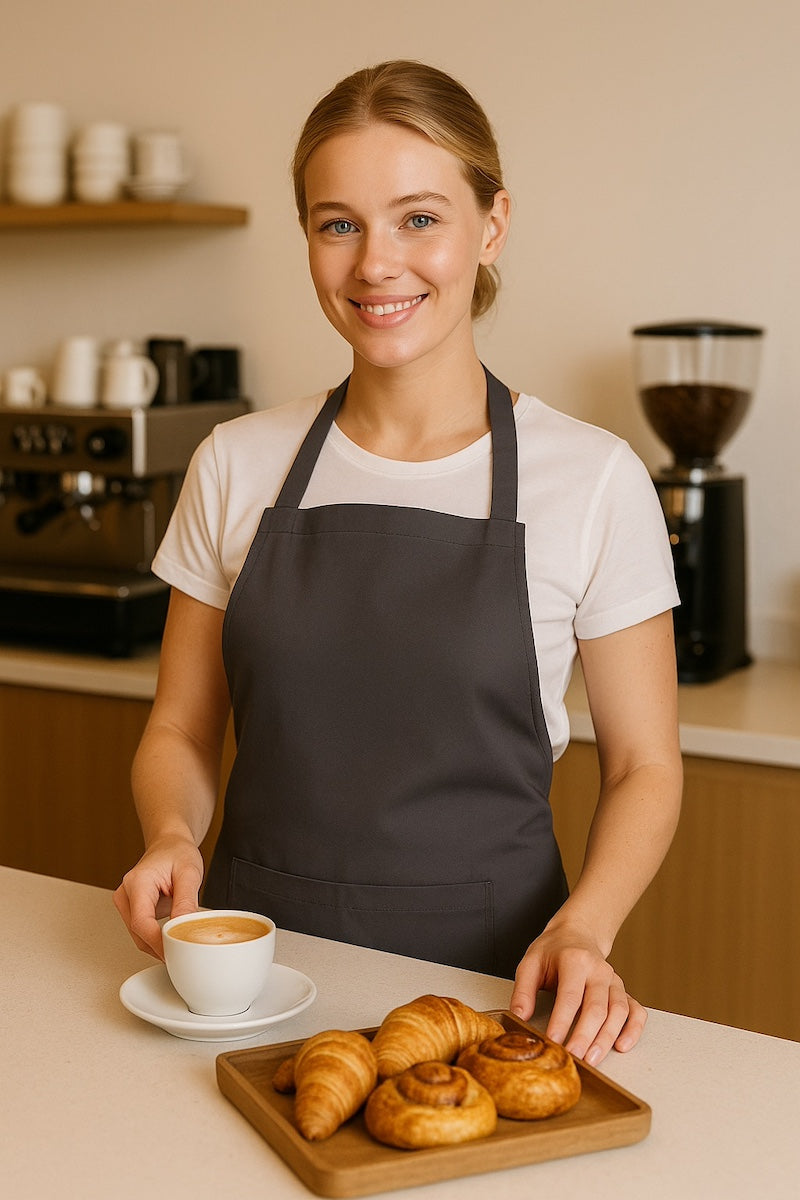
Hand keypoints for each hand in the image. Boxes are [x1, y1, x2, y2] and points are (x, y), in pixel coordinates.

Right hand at [113, 835, 203, 959]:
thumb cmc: (177, 853)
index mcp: (137, 882)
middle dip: (160, 947)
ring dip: (158, 944)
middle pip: (138, 933)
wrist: (169, 844)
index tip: (174, 952)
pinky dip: (156, 938)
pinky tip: (171, 938)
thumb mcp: (189, 872)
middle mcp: (126, 894)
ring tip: (180, 944)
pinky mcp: (130, 909)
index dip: (157, 942)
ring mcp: (125, 903)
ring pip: (138, 936)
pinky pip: (142, 932)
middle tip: (183, 953)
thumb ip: (186, 901)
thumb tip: (182, 929)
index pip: (141, 923)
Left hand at [508, 919, 647, 1065]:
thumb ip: (524, 990)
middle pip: (596, 1007)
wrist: (577, 933)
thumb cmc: (553, 951)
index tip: (553, 1042)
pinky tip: (622, 1046)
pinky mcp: (623, 991)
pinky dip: (633, 1030)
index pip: (570, 995)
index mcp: (575, 960)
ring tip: (592, 1059)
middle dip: (585, 1036)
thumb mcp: (531, 962)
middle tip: (573, 1058)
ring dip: (607, 1038)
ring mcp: (614, 981)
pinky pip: (636, 1011)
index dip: (561, 1021)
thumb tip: (519, 1017)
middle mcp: (599, 970)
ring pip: (618, 1012)